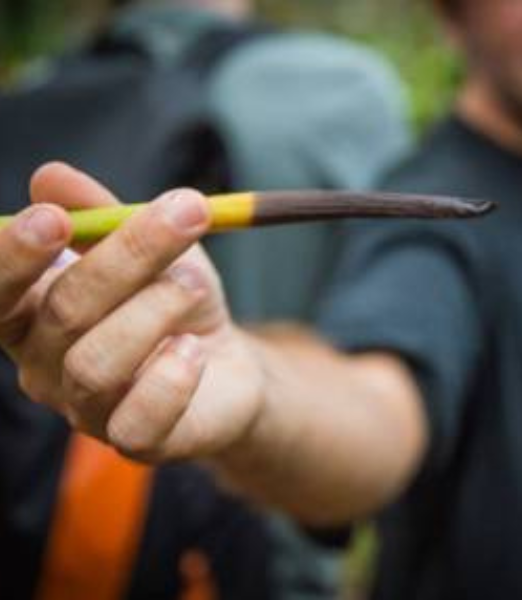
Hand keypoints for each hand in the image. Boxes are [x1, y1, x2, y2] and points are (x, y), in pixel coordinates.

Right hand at [0, 163, 267, 461]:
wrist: (227, 365)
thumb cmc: (174, 301)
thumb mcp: (150, 247)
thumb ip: (102, 216)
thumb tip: (50, 175)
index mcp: (33, 315)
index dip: (13, 256)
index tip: (53, 218)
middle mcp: (45, 366)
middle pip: (64, 311)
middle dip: (128, 255)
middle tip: (186, 212)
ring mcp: (86, 411)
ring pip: (96, 363)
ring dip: (157, 309)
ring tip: (194, 286)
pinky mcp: (135, 443)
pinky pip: (138, 420)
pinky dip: (171, 377)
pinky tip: (193, 350)